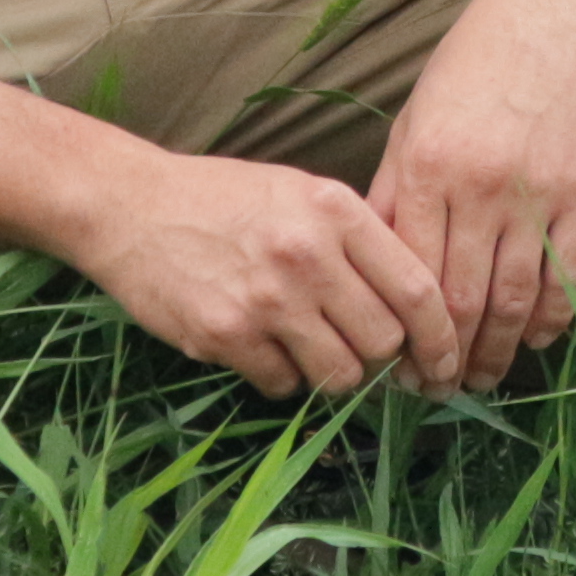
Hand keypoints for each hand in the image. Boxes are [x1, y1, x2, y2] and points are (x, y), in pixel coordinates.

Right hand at [69, 152, 462, 400]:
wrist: (129, 205)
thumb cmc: (224, 198)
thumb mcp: (302, 191)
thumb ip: (357, 237)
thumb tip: (414, 304)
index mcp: (336, 211)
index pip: (418, 289)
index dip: (442, 338)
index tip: (446, 363)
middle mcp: (307, 254)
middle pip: (384, 341)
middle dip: (384, 360)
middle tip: (369, 358)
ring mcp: (266, 299)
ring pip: (339, 373)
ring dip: (336, 375)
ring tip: (314, 351)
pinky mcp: (224, 335)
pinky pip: (283, 385)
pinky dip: (283, 378)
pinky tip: (264, 348)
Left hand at [371, 0, 575, 389]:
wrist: (551, 10)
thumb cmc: (470, 63)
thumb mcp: (413, 119)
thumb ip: (394, 192)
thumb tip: (372, 266)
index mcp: (427, 167)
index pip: (410, 275)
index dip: (405, 333)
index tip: (398, 365)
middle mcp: (480, 186)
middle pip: (461, 299)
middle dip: (447, 357)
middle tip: (438, 389)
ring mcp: (537, 191)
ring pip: (515, 298)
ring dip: (497, 350)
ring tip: (482, 377)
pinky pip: (568, 274)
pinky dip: (551, 317)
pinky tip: (534, 338)